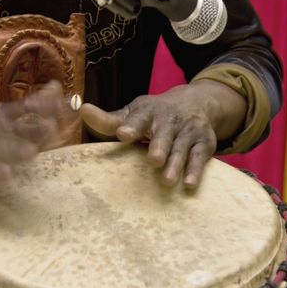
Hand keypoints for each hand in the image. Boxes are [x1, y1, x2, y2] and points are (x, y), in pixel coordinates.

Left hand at [80, 79, 245, 187]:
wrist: (196, 103)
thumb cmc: (153, 115)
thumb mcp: (132, 114)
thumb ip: (108, 121)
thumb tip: (82, 110)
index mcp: (148, 111)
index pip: (138, 118)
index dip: (131, 126)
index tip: (122, 134)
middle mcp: (169, 119)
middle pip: (164, 134)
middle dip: (159, 146)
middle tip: (153, 160)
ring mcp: (188, 130)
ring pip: (181, 148)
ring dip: (175, 163)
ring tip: (167, 181)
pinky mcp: (204, 142)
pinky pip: (199, 157)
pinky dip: (195, 170)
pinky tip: (189, 184)